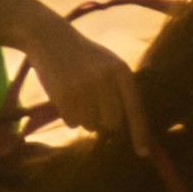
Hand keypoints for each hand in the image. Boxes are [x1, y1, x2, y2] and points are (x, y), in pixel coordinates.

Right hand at [32, 23, 143, 145]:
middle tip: (93, 105)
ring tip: (76, 95)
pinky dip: (69, 116)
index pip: (135, 109)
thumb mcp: (108, 64)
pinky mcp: (64, 96)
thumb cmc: (83, 56)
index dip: (140, 134)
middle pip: (112, 123)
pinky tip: (64, 96)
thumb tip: (124, 127)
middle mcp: (105, 80)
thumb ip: (119, 90)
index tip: (142, 154)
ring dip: (85, 118)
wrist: (50, 38)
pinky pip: (72, 123)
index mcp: (121, 71)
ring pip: (91, 126)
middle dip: (104, 121)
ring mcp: (83, 88)